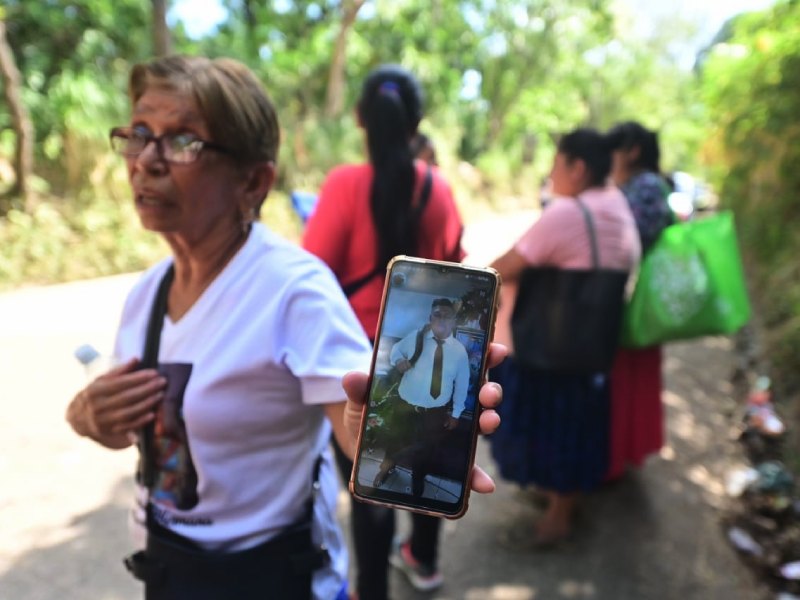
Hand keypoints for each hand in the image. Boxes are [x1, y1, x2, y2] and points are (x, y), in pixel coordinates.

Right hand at [67, 358, 165, 448]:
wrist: (78, 417)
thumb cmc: (95, 394)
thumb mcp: (102, 380)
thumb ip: (119, 370)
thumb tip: (136, 359)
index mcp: (95, 391)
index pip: (120, 383)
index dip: (139, 378)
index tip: (154, 373)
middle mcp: (97, 406)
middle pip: (126, 397)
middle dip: (147, 389)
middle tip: (162, 382)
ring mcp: (103, 421)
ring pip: (128, 413)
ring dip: (147, 404)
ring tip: (160, 395)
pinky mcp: (109, 431)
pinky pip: (128, 427)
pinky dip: (141, 421)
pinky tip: (153, 414)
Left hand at [342, 342, 506, 493]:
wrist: (361, 446)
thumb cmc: (367, 412)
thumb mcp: (361, 396)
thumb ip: (360, 387)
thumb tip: (353, 377)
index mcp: (435, 379)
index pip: (465, 362)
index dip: (485, 354)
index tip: (495, 350)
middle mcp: (450, 402)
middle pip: (479, 392)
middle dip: (490, 390)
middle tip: (488, 394)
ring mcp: (452, 430)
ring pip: (480, 424)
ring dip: (490, 422)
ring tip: (489, 422)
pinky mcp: (447, 459)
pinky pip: (468, 469)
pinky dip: (479, 477)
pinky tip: (485, 484)